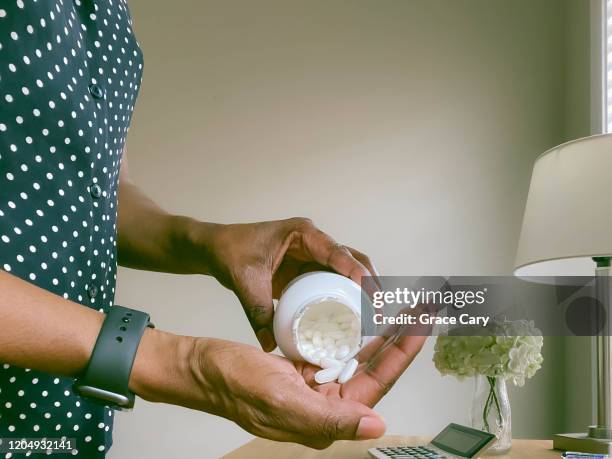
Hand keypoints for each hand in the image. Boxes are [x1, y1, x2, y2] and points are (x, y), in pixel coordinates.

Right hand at [131, 332, 425, 448]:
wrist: (200, 368)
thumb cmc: (235, 384)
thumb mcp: (281, 400)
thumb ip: (328, 418)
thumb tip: (376, 426)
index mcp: (327, 417)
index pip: (376, 383)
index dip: (402, 354)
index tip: (422, 325)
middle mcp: (326, 404)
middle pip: (373, 367)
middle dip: (399, 338)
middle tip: (420, 309)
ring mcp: (314, 385)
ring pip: (357, 356)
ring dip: (379, 332)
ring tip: (401, 308)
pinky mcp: (302, 369)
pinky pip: (335, 348)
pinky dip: (351, 331)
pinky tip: (364, 315)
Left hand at [206, 218, 379, 350]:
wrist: (217, 248)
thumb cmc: (230, 252)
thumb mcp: (245, 280)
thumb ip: (257, 310)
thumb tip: (270, 345)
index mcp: (302, 234)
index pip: (336, 251)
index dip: (355, 270)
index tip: (370, 290)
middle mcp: (313, 242)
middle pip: (352, 258)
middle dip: (370, 280)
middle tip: (380, 307)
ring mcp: (312, 255)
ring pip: (347, 269)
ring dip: (363, 288)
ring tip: (375, 313)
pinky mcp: (307, 269)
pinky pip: (332, 280)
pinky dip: (345, 294)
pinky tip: (353, 315)